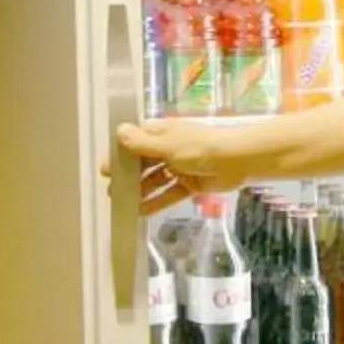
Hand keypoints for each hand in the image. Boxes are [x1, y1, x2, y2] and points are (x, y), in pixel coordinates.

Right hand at [116, 118, 269, 212]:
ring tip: (121, 203)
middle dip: (128, 175)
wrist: (236, 160)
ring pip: (155, 180)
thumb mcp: (167, 145)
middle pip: (144, 162)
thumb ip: (142, 143)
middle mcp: (169, 148)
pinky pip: (169, 194)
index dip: (121, 153)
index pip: (137, 141)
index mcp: (163, 132)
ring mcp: (180, 167)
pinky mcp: (190, 184)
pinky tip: (141, 212)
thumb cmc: (199, 147)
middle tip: (111, 189)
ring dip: (140, 190)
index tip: (106, 168)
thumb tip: (119, 131)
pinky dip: (156, 202)